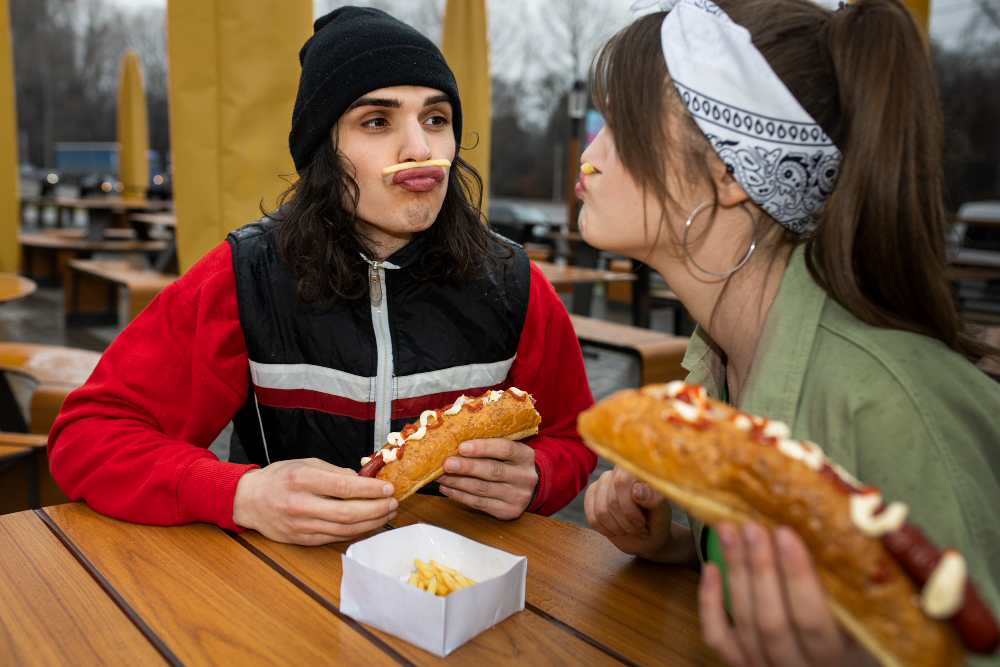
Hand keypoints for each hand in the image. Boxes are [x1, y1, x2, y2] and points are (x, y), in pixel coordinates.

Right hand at [232, 458, 397, 545]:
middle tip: (393, 503)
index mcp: (302, 479)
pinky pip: (334, 538)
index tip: (387, 488)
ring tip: (387, 514)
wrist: (249, 500)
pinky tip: (368, 524)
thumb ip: (334, 471)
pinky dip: (355, 532)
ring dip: (371, 523)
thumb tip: (361, 478)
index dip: (370, 489)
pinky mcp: (301, 539)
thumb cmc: (278, 478)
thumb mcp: (305, 463)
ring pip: (344, 529)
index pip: (344, 487)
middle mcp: (300, 504)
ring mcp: (300, 526)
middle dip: (376, 509)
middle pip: (347, 512)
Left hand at [436, 438, 537, 519]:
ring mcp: (517, 496)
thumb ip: (489, 444)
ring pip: (483, 489)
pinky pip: (479, 503)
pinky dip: (460, 496)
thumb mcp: (509, 450)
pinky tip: (447, 489)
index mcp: (525, 456)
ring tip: (440, 476)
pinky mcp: (508, 511)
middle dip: (467, 467)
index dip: (482, 448)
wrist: (528, 488)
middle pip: (493, 471)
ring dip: (458, 482)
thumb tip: (455, 440)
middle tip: (446, 464)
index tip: (461, 447)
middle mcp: (525, 477)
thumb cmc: (511, 464)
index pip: (505, 449)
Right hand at [584, 465, 691, 562]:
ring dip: (617, 528)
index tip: (642, 523)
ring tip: (629, 530)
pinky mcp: (592, 495)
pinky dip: (606, 530)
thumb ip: (654, 499)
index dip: (630, 509)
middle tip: (639, 529)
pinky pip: (592, 517)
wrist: (649, 535)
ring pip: (600, 511)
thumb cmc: (657, 521)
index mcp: (637, 470)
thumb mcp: (662, 513)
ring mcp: (602, 482)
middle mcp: (617, 471)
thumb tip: (637, 490)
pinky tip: (617, 530)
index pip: (623, 483)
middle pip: (611, 501)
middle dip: (626, 523)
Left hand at [700, 522, 875, 666]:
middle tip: (752, 526)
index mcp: (842, 658)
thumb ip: (860, 585)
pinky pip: (719, 640)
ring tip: (730, 531)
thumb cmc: (866, 636)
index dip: (797, 576)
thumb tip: (853, 521)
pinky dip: (710, 605)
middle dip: (760, 569)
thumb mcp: (873, 621)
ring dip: (736, 573)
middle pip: (772, 621)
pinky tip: (710, 568)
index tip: (785, 533)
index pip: (813, 621)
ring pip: (746, 625)